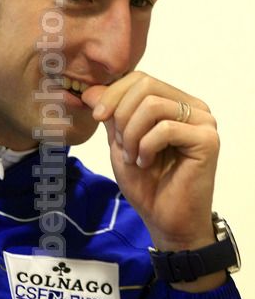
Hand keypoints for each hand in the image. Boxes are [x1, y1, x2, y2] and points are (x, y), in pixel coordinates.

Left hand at [81, 72, 224, 290]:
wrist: (164, 220)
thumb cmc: (145, 182)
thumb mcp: (119, 140)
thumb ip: (110, 113)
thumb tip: (91, 89)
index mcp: (173, 101)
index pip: (139, 78)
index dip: (113, 93)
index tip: (97, 116)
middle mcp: (192, 106)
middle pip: (145, 85)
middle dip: (121, 114)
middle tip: (121, 144)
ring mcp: (203, 121)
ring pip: (152, 105)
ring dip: (132, 134)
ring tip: (134, 157)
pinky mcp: (207, 139)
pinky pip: (166, 128)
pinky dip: (147, 146)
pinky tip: (147, 163)